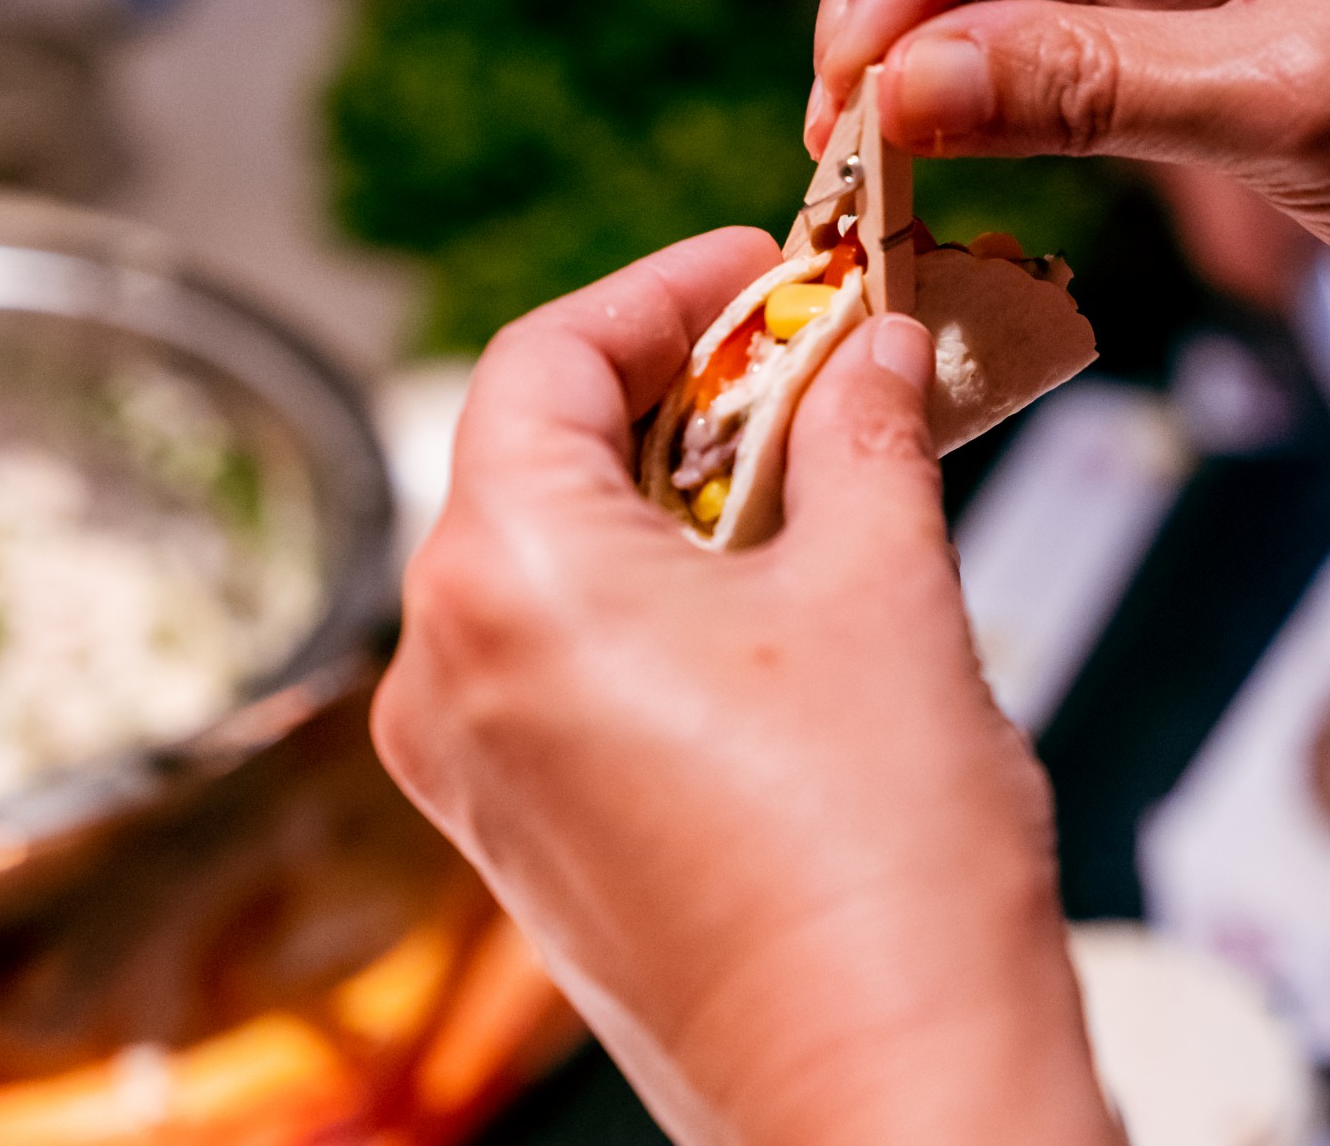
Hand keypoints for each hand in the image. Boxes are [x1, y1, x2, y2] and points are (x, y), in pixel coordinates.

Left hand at [373, 229, 1118, 1145]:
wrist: (885, 1098)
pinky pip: (560, 661)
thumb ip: (865, 432)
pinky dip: (655, 597)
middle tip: (817, 357)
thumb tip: (872, 346)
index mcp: (500, 581)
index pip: (540, 359)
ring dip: (678, 493)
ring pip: (549, 562)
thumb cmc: (880, 864)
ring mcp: (467, 769)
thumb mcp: (888, 591)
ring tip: (819, 467)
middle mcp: (442, 671)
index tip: (769, 266)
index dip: (664, 289)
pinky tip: (775, 590)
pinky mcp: (518, 837)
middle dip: (683, 390)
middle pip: (535, 456)